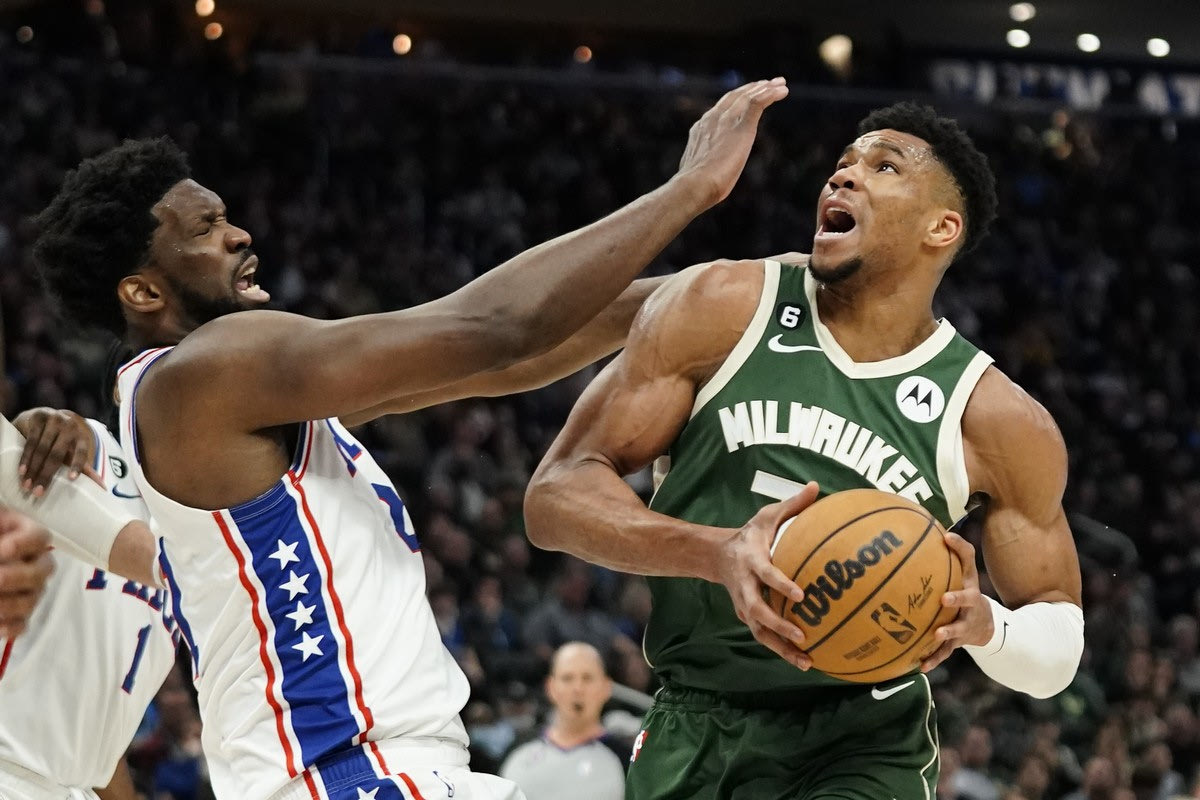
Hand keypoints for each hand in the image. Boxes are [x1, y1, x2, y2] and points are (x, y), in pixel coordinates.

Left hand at [0, 510, 53, 638]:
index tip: (2, 549)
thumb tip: (5, 552)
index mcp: (23, 535)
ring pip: (32, 599)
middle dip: (16, 576)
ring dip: (10, 604)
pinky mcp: (16, 614)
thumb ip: (1, 535)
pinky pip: (21, 625)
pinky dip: (9, 627)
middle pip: (45, 569)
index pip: (40, 538)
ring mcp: (27, 589)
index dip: (23, 544)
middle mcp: (33, 563)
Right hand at [14, 407, 99, 495]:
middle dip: (46, 475)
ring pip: (42, 448)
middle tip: (38, 492)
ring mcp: (54, 419)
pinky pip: (31, 441)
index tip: (72, 479)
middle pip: (57, 454)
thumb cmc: (59, 439)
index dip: (77, 464)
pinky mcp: (38, 417)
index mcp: (81, 436)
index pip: (81, 452)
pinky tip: (22, 470)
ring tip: (27, 485)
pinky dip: (26, 457)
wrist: (41, 415)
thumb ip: (83, 466)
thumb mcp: (71, 450)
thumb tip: (102, 487)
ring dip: (33, 469)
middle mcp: (70, 426)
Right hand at [676, 77, 788, 208]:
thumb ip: (705, 165)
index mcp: (701, 128)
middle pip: (735, 96)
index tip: (747, 96)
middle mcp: (712, 119)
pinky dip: (771, 94)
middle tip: (767, 83)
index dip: (736, 99)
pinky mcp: (742, 127)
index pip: (720, 108)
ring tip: (780, 83)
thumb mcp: (700, 171)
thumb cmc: (696, 187)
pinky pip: (758, 103)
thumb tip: (709, 176)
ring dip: (765, 88)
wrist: (696, 185)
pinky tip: (783, 91)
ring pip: (748, 96)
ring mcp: (726, 120)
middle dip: (751, 88)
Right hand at [715, 481, 818, 669]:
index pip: (766, 574)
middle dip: (778, 626)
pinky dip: (782, 651)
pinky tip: (806, 660)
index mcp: (752, 561)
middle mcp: (745, 586)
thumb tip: (817, 487)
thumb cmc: (751, 534)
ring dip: (781, 648)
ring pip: (760, 631)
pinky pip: (764, 636)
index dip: (780, 585)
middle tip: (802, 635)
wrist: (717, 556)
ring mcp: (744, 604)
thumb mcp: (767, 515)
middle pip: (757, 611)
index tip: (800, 596)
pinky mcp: (748, 616)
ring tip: (807, 661)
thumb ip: (793, 504)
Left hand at [921, 532, 993, 671]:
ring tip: (937, 634)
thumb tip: (930, 528)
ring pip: (957, 630)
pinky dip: (933, 659)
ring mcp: (965, 624)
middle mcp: (970, 604)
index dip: (960, 548)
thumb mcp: (963, 573)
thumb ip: (949, 553)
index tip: (945, 536)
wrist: (985, 625)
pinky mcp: (958, 642)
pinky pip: (944, 652)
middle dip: (957, 599)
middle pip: (968, 600)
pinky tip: (919, 666)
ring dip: (948, 632)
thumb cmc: (965, 591)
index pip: (968, 562)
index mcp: (969, 584)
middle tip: (944, 597)